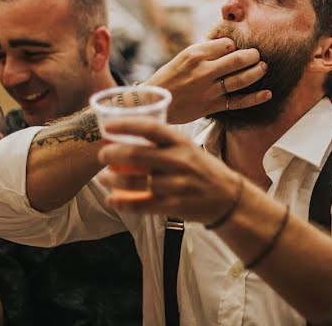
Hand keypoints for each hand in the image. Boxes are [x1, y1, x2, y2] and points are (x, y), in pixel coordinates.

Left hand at [97, 117, 240, 223]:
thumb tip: (127, 134)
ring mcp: (178, 185)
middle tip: (102, 155)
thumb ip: (163, 143)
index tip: (108, 125)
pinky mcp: (175, 206)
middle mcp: (180, 161)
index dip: (127, 125)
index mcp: (182, 142)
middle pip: (137, 155)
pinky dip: (123, 203)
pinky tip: (112, 200)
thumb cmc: (202, 169)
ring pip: (135, 183)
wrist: (229, 197)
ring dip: (113, 181)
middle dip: (112, 154)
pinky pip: (142, 205)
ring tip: (103, 179)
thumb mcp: (188, 148)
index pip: (151, 128)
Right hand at [147, 37, 270, 123]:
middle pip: (238, 58)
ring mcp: (209, 89)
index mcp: (196, 54)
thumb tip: (226, 35)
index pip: (227, 43)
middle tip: (257, 55)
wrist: (154, 100)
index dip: (236, 44)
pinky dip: (255, 98)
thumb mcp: (184, 55)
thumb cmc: (170, 76)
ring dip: (257, 72)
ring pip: (241, 79)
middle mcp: (204, 70)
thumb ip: (205, 47)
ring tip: (263, 67)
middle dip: (253, 55)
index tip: (238, 47)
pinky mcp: (212, 106)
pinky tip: (267, 93)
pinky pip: (238, 101)